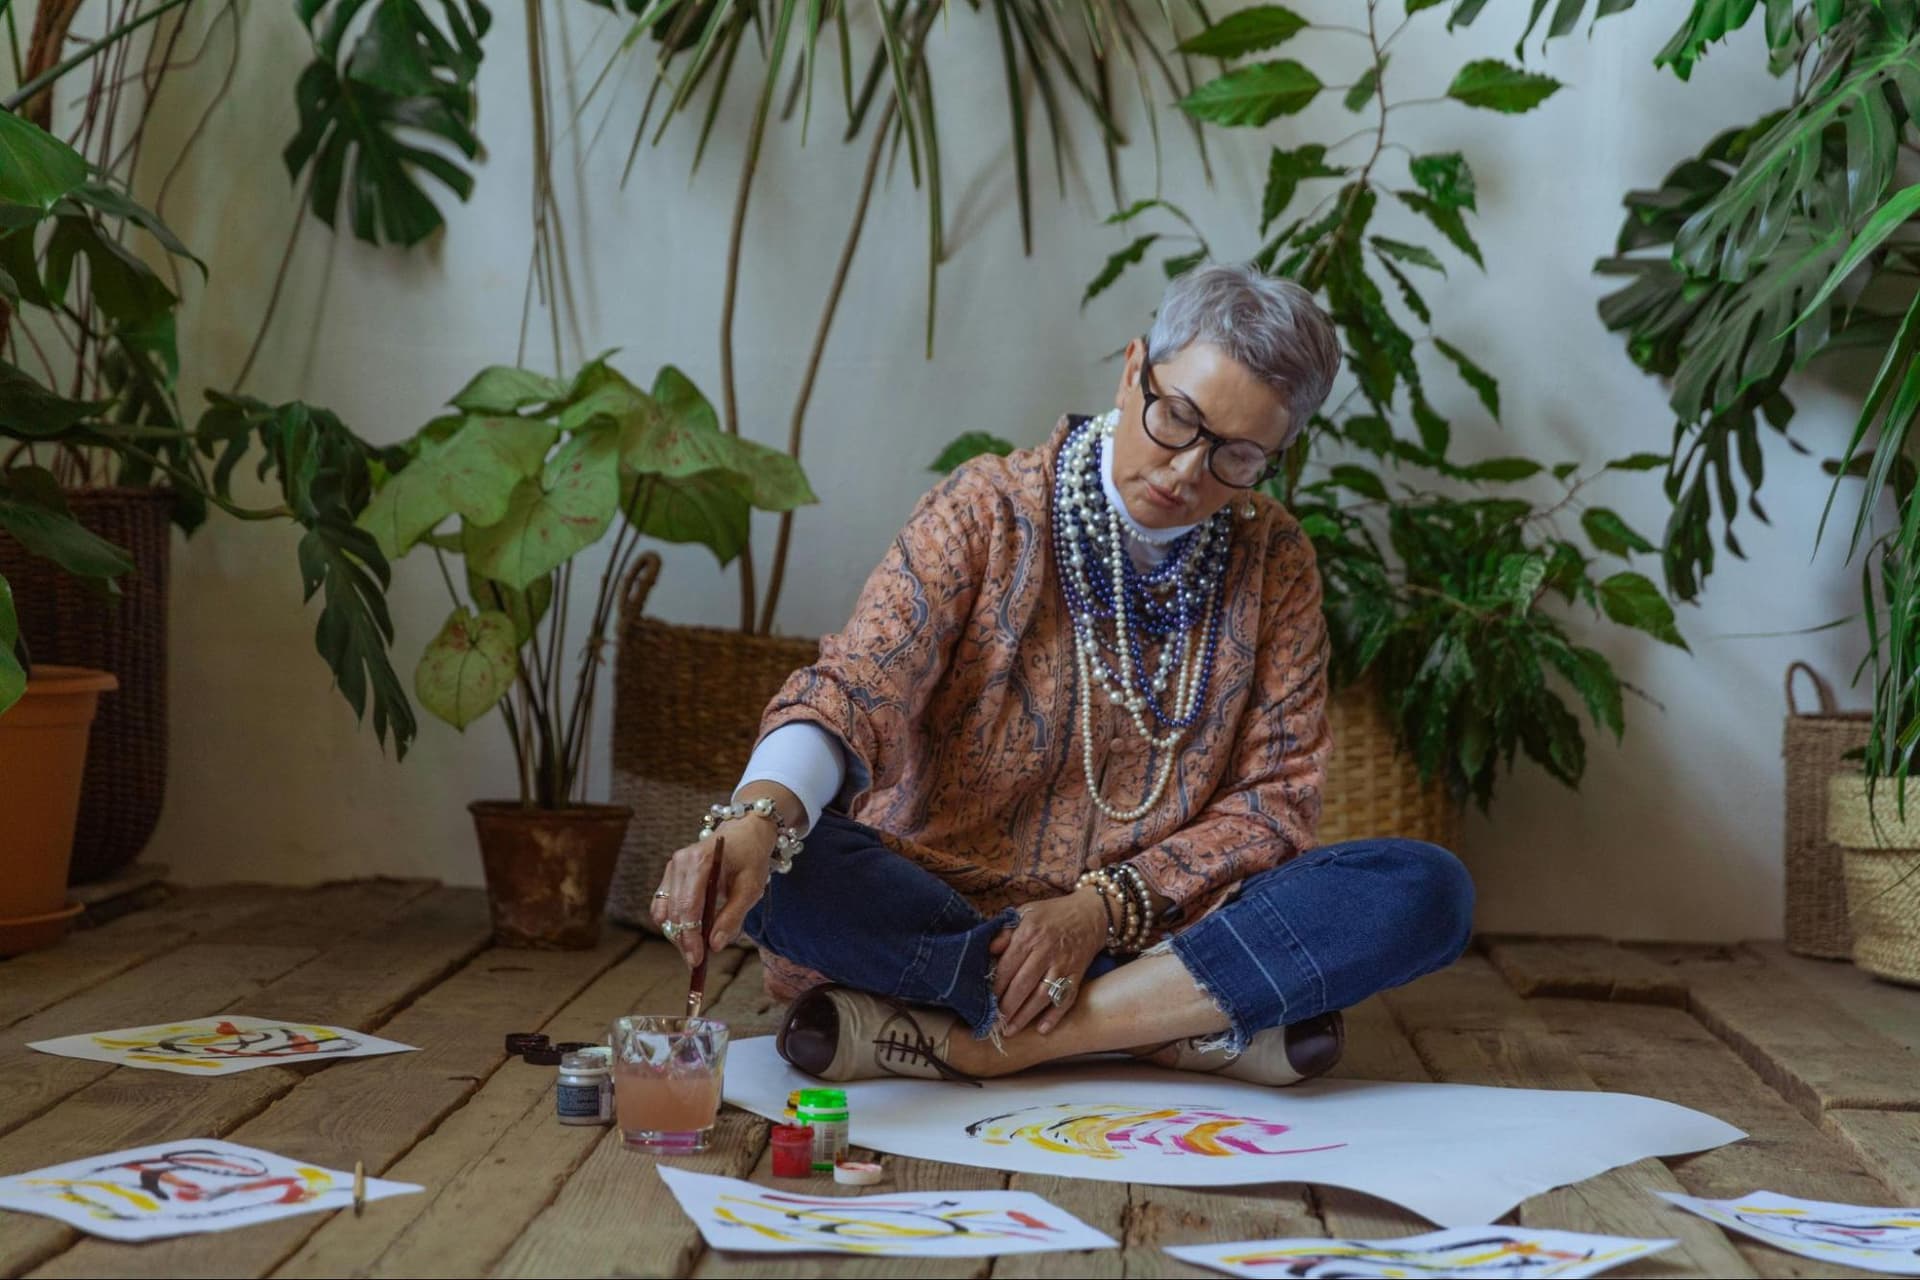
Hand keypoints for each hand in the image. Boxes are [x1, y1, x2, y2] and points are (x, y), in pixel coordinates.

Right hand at [650, 816, 776, 966]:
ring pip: (666, 911)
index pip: (689, 907)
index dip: (690, 937)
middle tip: (696, 963)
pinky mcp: (670, 873)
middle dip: (684, 940)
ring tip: (694, 949)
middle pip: (675, 912)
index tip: (696, 960)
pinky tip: (685, 933)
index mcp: (701, 861)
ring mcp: (672, 866)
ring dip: (677, 933)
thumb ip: (733, 917)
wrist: (744, 832)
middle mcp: (680, 862)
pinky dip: (672, 921)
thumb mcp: (751, 888)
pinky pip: (663, 903)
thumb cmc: (750, 858)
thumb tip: (714, 945)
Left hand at [991, 886, 1107, 1035]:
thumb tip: (989, 950)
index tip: (984, 1000)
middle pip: (1023, 984)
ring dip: (1025, 1016)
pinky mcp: (1077, 975)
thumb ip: (1005, 931)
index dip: (995, 985)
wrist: (1091, 914)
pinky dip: (1055, 1016)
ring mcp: (1063, 965)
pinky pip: (1066, 999)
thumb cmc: (1053, 913)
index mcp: (1029, 934)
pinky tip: (1042, 1029)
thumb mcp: (1026, 912)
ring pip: (1042, 996)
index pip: (1008, 965)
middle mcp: (1046, 951)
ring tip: (1010, 1030)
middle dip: (1007, 1006)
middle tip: (994, 1022)